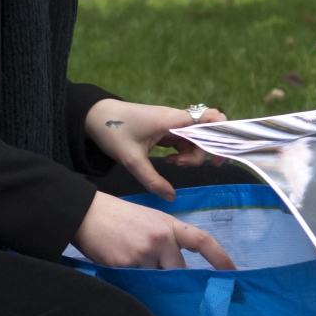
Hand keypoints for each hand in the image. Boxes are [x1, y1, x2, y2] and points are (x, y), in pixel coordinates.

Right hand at [73, 190, 234, 269]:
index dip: (220, 258)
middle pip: (179, 272)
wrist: (87, 214)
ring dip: (148, 278)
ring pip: (156, 280)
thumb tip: (178, 270)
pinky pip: (137, 283)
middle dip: (173, 279)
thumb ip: (167, 241)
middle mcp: (161, 239)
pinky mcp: (126, 265)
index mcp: (169, 225)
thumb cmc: (118, 216)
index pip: (202, 241)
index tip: (233, 274)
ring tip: (131, 261)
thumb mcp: (149, 220)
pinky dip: (132, 281)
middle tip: (161, 277)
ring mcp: (143, 253)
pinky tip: (120, 265)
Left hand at [86, 98, 225, 199]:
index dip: (220, 135)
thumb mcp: (132, 161)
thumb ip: (153, 180)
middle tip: (190, 167)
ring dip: (192, 155)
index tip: (216, 158)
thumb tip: (171, 197)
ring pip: (196, 139)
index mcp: (172, 120)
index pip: (209, 118)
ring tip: (173, 165)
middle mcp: (176, 119)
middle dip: (204, 152)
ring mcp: (172, 124)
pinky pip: (185, 141)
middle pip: (206, 133)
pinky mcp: (166, 129)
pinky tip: (170, 162)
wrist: (96, 117)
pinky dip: (183, 153)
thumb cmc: (114, 133)